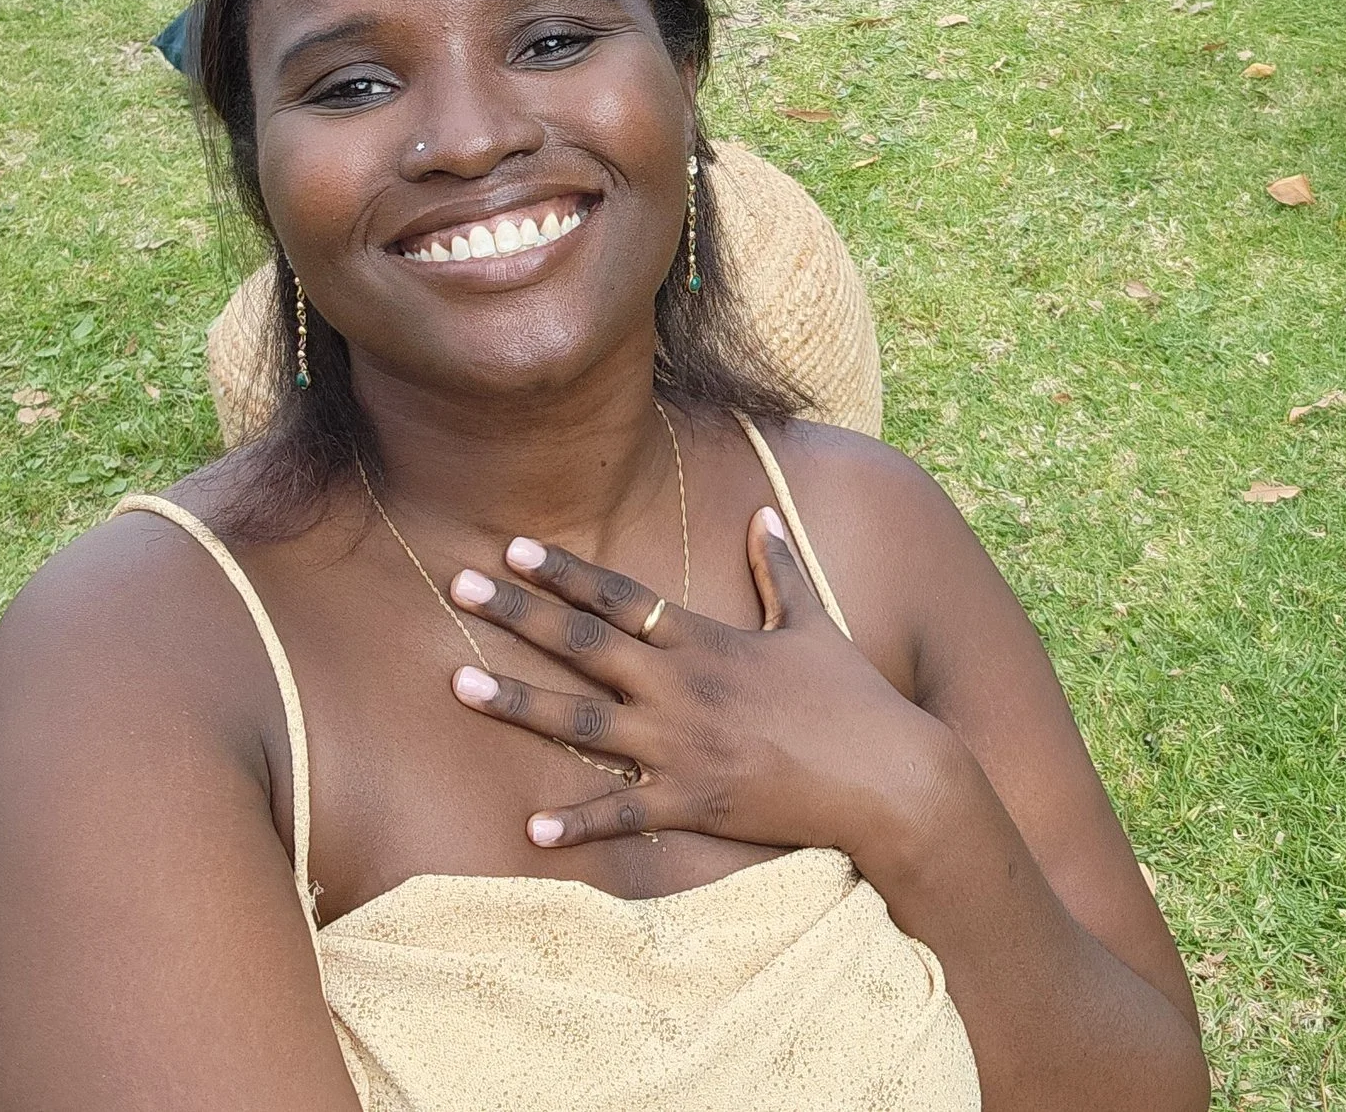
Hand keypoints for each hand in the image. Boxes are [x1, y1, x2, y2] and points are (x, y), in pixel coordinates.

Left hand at [448, 509, 963, 854]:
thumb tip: (763, 513)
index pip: (620, 596)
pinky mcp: (693, 803)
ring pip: (582, 723)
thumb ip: (779, 568)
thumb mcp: (814, 622)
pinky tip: (530, 830)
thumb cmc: (853, 697)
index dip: (565, 571)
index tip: (513, 546)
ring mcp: (682, 746)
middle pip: (583, 645)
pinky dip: (577, 824)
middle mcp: (682, 687)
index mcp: (705, 641)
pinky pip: (623, 814)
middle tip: (457, 586)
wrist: (888, 776)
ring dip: (518, 704)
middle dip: (517, 614)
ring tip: (459, 685)